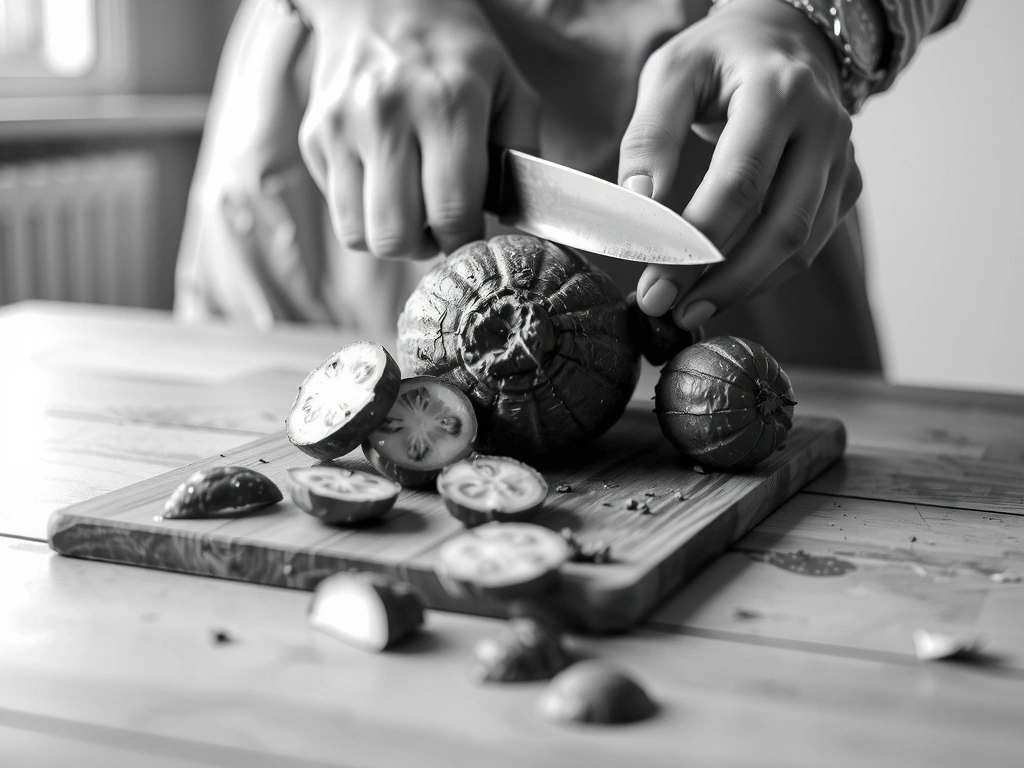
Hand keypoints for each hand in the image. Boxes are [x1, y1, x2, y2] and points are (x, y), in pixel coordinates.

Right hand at [297, 0, 537, 259]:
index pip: (452, 213)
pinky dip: (364, 215)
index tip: (472, 235)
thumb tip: (518, 218)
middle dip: (424, 245)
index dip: (465, 240)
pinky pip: (338, 213)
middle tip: (439, 226)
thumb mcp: (510, 86)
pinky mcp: (313, 137)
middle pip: (397, 236)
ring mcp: (341, 127)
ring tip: (411, 211)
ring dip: (391, 237)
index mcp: (448, 103)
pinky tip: (384, 184)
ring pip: (359, 235)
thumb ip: (523, 152)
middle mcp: (388, 114)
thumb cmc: (455, 52)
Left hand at [618, 0, 862, 328]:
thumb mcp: (671, 72)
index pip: (741, 182)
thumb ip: (650, 134)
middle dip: (726, 280)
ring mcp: (843, 159)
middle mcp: (824, 126)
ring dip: (747, 286)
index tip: (654, 279)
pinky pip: (810, 244)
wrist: (783, 38)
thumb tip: (638, 202)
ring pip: (803, 245)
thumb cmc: (718, 58)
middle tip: (675, 312)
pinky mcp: (846, 185)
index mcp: (779, 91)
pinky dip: (767, 273)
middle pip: (783, 225)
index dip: (697, 239)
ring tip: (693, 310)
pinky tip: (725, 287)